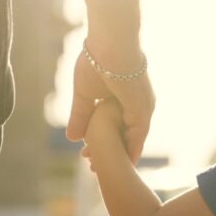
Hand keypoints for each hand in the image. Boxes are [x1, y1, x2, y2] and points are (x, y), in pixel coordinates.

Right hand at [65, 0, 154, 162]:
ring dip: (116, 157)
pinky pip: (136, 139)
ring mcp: (143, 110)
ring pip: (131, 141)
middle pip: (125, 137)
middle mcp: (139, 106)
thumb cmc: (97, 60)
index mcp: (126, 99)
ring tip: (98, 171)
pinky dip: (126, 153)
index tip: (87, 155)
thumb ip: (80, 116)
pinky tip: (116, 166)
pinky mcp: (143, 112)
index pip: (117, 127)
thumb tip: (72, 138)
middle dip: (109, 154)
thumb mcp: (84, 94)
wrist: (110, 44)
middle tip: (92, 169)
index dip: (103, 141)